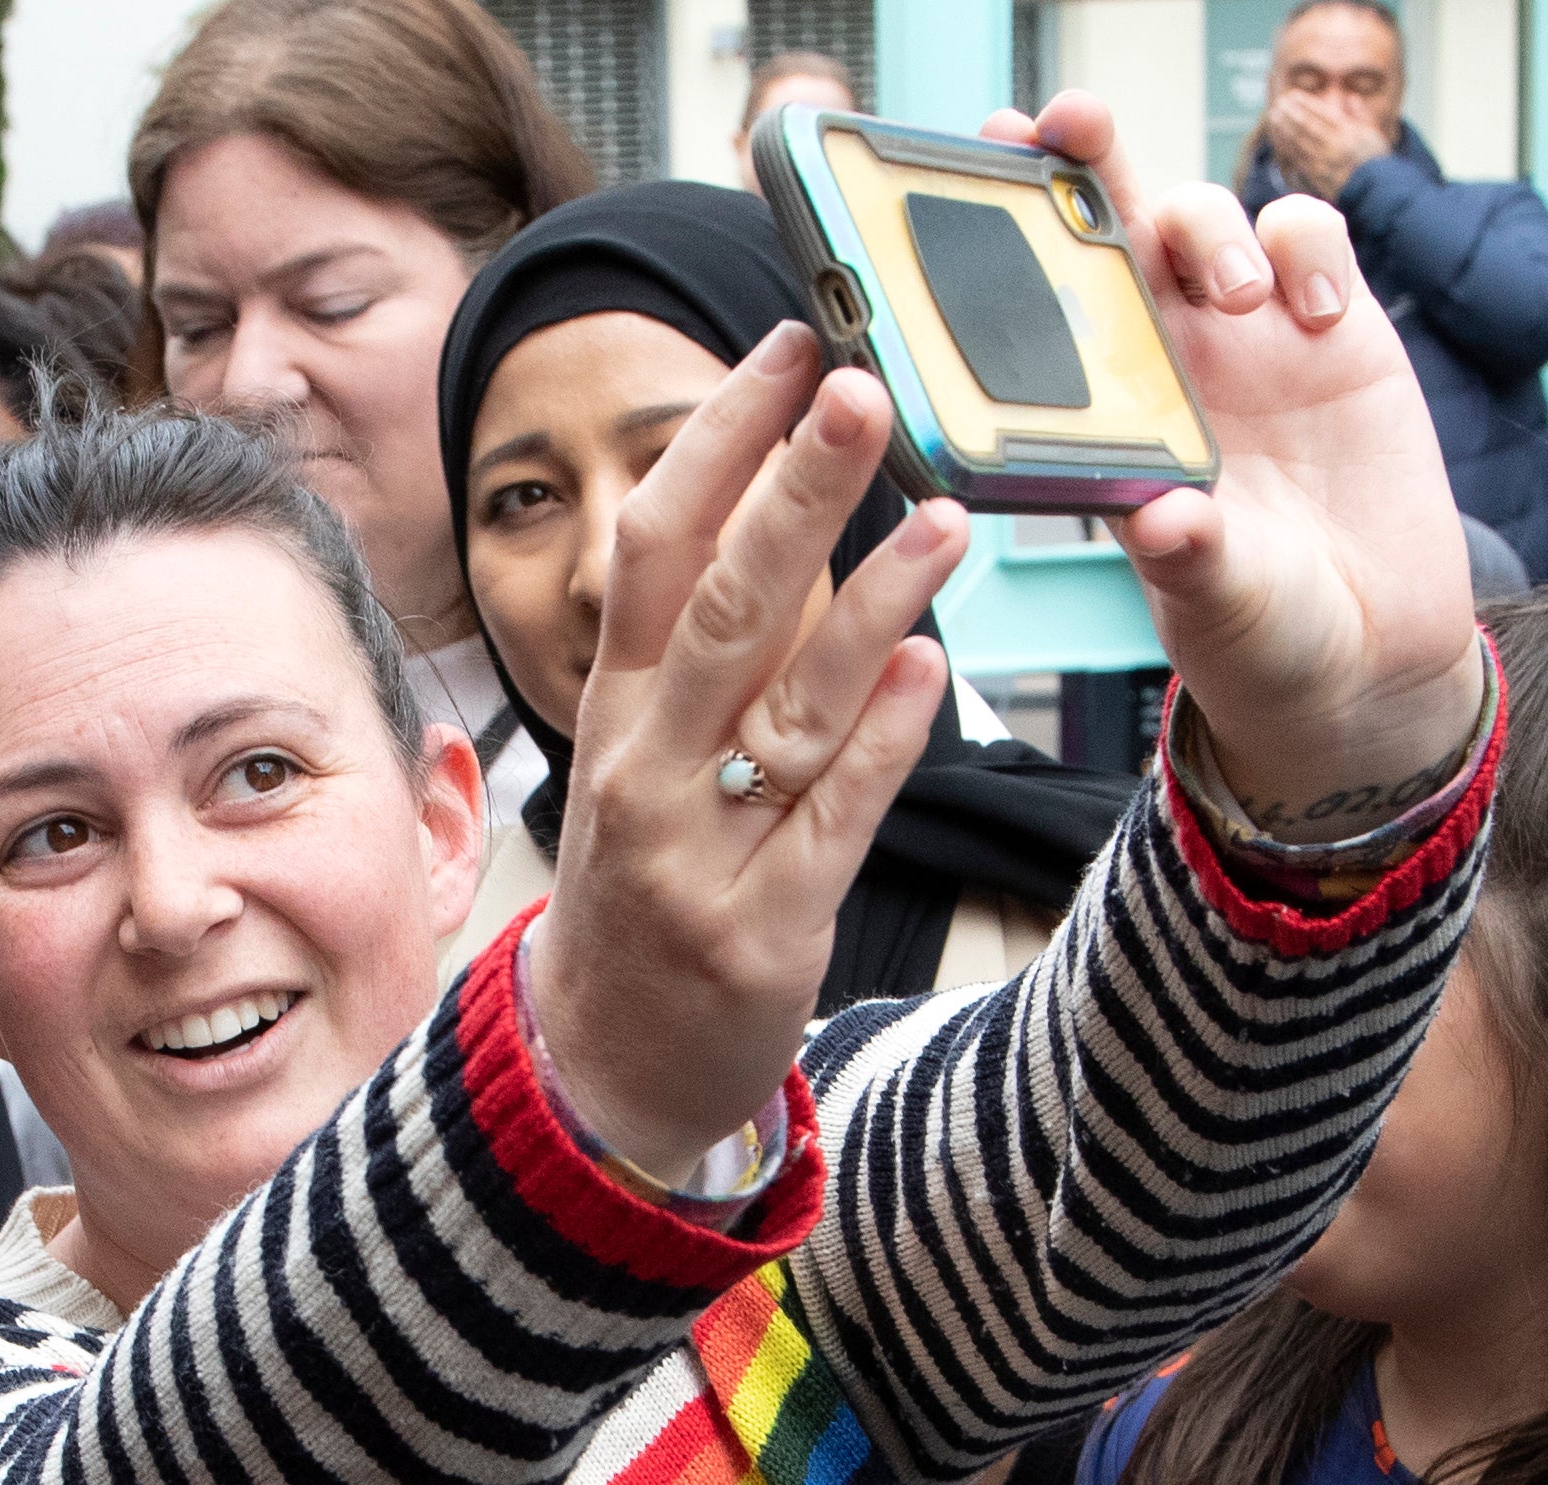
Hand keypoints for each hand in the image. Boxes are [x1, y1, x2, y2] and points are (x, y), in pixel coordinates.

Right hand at [534, 327, 973, 1176]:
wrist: (601, 1073)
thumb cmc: (644, 896)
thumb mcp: (644, 768)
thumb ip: (712, 661)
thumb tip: (794, 518)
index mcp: (613, 718)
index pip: (652, 551)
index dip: (718, 442)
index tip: (786, 348)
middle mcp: (644, 774)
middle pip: (718, 606)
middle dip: (791, 490)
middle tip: (860, 388)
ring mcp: (701, 855)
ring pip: (787, 707)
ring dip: (870, 603)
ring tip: (946, 518)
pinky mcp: (767, 928)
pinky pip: (835, 816)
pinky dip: (884, 741)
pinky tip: (933, 671)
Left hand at [984, 92, 1479, 839]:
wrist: (1366, 647)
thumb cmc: (1256, 625)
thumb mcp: (1217, 602)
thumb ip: (1191, 559)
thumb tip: (1166, 520)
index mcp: (1092, 415)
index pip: (1027, 306)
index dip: (996, 245)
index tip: (961, 193)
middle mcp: (1155, 359)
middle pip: (1107, 225)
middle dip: (1083, 157)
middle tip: (1069, 126)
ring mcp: (1244, 335)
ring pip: (1204, 218)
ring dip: (1207, 232)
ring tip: (1230, 298)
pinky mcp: (1334, 326)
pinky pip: (1310, 238)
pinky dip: (1308, 249)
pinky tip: (1317, 315)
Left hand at [1259, 91, 1388, 201]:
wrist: (1375, 190)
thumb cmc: (1376, 159)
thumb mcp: (1373, 133)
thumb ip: (1361, 114)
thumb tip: (1351, 97)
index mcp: (1349, 131)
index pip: (1323, 113)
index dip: (1306, 103)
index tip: (1293, 95)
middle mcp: (1334, 144)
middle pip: (1307, 125)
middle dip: (1291, 112)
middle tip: (1279, 102)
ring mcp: (1323, 161)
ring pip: (1299, 141)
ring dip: (1284, 127)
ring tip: (1273, 116)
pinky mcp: (1316, 175)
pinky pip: (1297, 157)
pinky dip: (1286, 146)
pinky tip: (1278, 138)